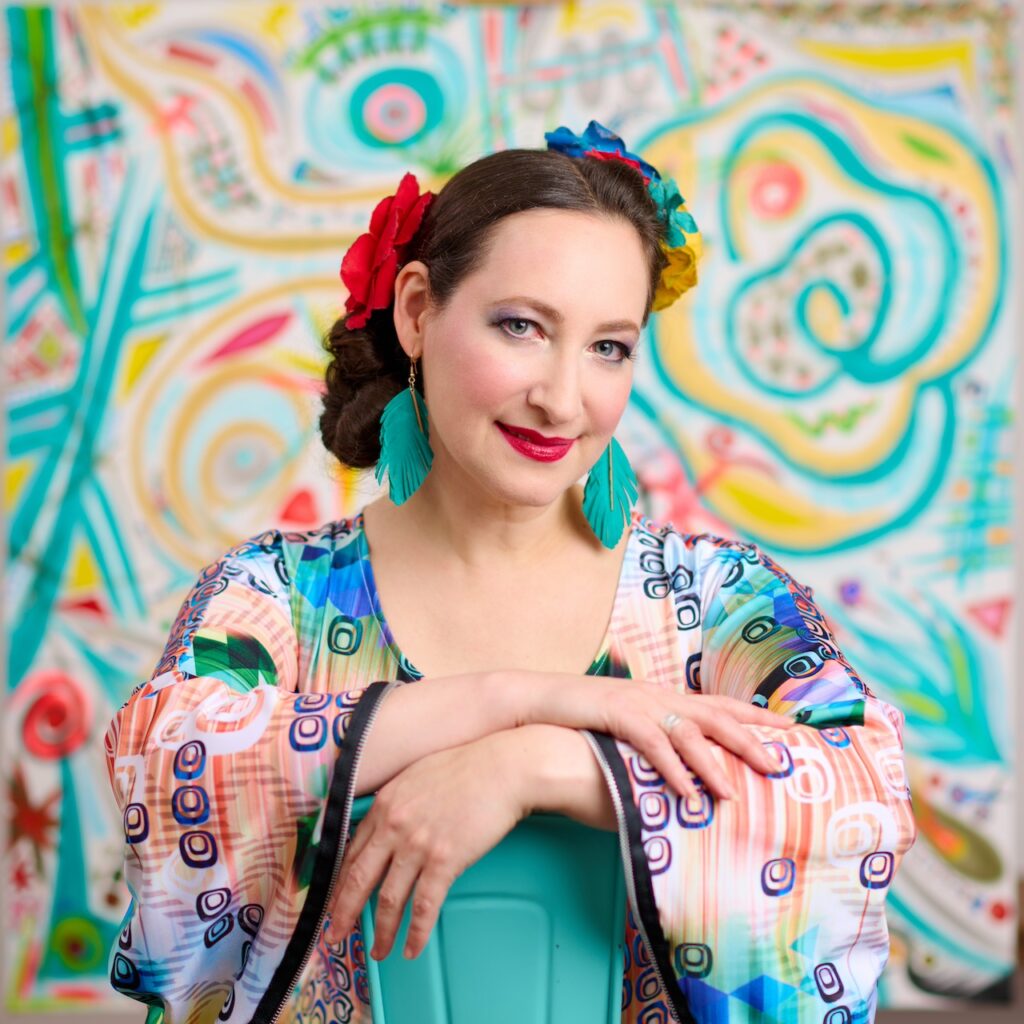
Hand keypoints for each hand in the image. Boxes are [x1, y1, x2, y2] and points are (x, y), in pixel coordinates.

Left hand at [324, 735, 526, 958]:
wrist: (501, 768)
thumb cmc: (466, 767)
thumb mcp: (416, 775)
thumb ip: (396, 802)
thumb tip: (387, 823)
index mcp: (385, 804)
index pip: (352, 851)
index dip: (340, 882)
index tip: (334, 901)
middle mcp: (394, 826)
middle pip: (358, 879)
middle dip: (343, 913)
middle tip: (334, 936)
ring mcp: (418, 845)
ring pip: (389, 899)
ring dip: (382, 932)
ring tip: (379, 952)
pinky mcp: (445, 860)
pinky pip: (425, 906)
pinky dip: (416, 933)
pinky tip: (412, 948)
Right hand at [513, 673, 797, 802]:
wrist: (539, 700)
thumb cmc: (583, 718)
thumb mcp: (627, 723)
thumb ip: (656, 741)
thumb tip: (682, 771)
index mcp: (665, 696)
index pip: (719, 704)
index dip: (755, 715)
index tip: (790, 729)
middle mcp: (659, 696)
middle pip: (716, 716)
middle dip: (750, 740)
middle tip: (780, 764)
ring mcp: (639, 704)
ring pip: (689, 733)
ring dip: (713, 765)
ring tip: (733, 794)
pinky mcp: (618, 715)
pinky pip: (652, 745)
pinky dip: (672, 769)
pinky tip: (686, 792)